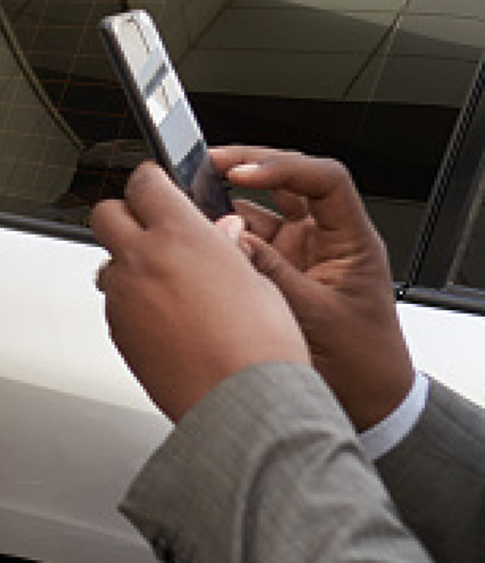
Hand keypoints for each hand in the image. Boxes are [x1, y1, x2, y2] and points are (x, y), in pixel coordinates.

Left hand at [90, 162, 307, 421]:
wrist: (241, 402)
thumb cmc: (259, 345)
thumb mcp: (256, 279)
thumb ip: (224, 247)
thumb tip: (219, 231)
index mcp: (179, 235)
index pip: (145, 183)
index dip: (152, 180)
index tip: (159, 184)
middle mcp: (141, 260)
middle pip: (106, 213)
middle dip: (127, 215)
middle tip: (154, 227)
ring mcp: (123, 296)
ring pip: (109, 261)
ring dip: (130, 262)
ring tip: (170, 282)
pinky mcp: (117, 331)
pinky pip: (116, 301)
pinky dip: (134, 300)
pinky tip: (168, 318)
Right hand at [212, 147, 414, 429]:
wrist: (369, 400)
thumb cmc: (363, 362)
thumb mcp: (316, 316)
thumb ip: (273, 276)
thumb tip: (230, 241)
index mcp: (351, 240)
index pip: (323, 179)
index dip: (282, 167)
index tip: (242, 173)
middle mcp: (325, 238)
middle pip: (289, 180)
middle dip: (248, 165)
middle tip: (208, 162)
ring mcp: (300, 252)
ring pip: (261, 208)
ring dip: (229, 200)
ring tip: (193, 199)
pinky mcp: (278, 270)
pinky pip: (245, 240)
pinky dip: (221, 234)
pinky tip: (197, 235)